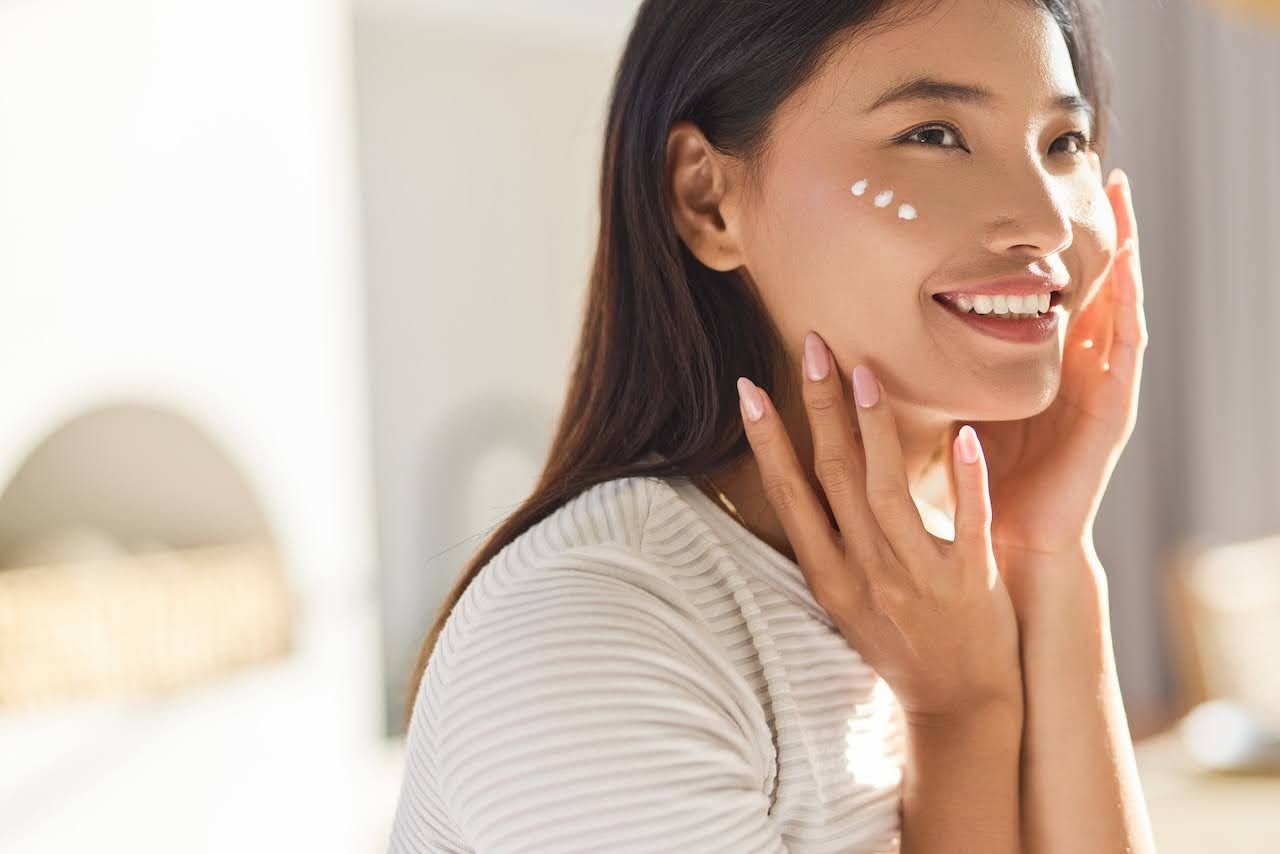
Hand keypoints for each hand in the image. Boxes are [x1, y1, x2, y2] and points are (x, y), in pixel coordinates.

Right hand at [735, 332, 1020, 723]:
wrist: (958, 705)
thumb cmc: (899, 643)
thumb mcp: (846, 598)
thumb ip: (830, 541)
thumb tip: (804, 475)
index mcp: (830, 576)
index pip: (790, 496)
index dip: (769, 440)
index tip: (751, 388)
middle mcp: (865, 574)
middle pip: (834, 477)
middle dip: (820, 407)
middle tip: (815, 345)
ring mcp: (917, 579)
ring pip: (886, 491)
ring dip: (874, 427)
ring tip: (865, 369)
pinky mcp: (971, 584)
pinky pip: (968, 524)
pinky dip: (964, 480)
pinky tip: (964, 436)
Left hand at [969, 167, 1145, 571]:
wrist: (1009, 545)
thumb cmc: (978, 480)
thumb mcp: (959, 406)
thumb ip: (942, 367)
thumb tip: (887, 323)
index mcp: (1043, 367)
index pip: (1057, 293)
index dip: (1059, 243)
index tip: (1053, 188)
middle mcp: (1077, 371)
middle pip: (1095, 287)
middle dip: (1101, 230)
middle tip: (1105, 169)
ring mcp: (1100, 390)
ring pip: (1117, 307)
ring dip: (1123, 254)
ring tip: (1125, 201)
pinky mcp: (1112, 416)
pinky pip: (1125, 354)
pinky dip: (1125, 309)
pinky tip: (1125, 271)